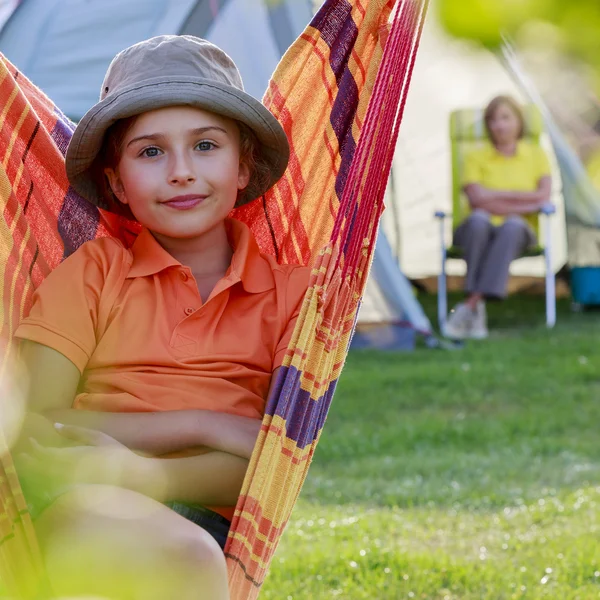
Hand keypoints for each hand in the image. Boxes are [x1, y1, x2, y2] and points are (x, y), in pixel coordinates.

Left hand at [18, 424, 146, 492]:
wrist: (132, 477)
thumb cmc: (118, 454)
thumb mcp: (99, 437)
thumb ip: (76, 432)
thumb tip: (55, 425)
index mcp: (74, 456)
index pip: (46, 454)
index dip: (35, 448)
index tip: (30, 442)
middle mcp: (70, 471)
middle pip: (43, 467)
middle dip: (32, 460)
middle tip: (26, 454)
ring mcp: (72, 483)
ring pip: (46, 478)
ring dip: (37, 470)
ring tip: (32, 464)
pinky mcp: (76, 491)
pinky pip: (55, 486)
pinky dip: (47, 480)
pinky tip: (47, 476)